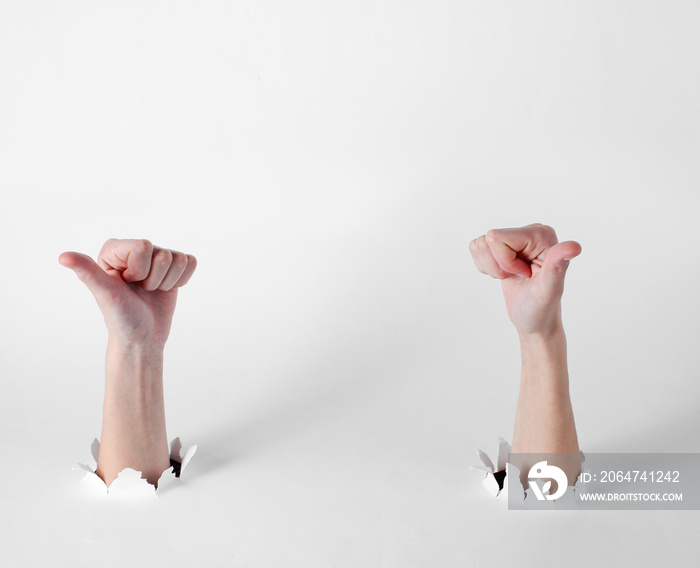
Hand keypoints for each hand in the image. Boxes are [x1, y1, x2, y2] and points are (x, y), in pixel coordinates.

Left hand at [59, 239, 196, 347]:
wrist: (142, 337)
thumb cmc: (121, 318)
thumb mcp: (105, 294)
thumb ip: (87, 272)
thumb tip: (62, 257)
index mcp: (115, 249)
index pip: (143, 246)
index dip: (140, 271)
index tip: (128, 285)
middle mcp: (134, 249)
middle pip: (163, 254)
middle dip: (155, 279)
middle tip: (141, 291)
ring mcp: (154, 257)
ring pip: (179, 259)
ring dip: (168, 282)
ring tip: (151, 291)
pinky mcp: (173, 267)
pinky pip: (190, 262)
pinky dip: (182, 280)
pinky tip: (166, 289)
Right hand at [469, 224, 580, 336]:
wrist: (535, 321)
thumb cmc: (542, 309)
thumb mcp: (548, 289)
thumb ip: (557, 265)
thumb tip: (574, 247)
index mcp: (541, 234)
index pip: (497, 238)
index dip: (505, 262)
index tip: (526, 274)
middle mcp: (530, 232)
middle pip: (488, 239)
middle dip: (498, 265)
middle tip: (519, 277)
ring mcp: (516, 239)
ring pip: (480, 244)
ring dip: (492, 267)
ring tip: (513, 277)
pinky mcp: (503, 247)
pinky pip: (478, 249)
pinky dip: (487, 268)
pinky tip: (506, 275)